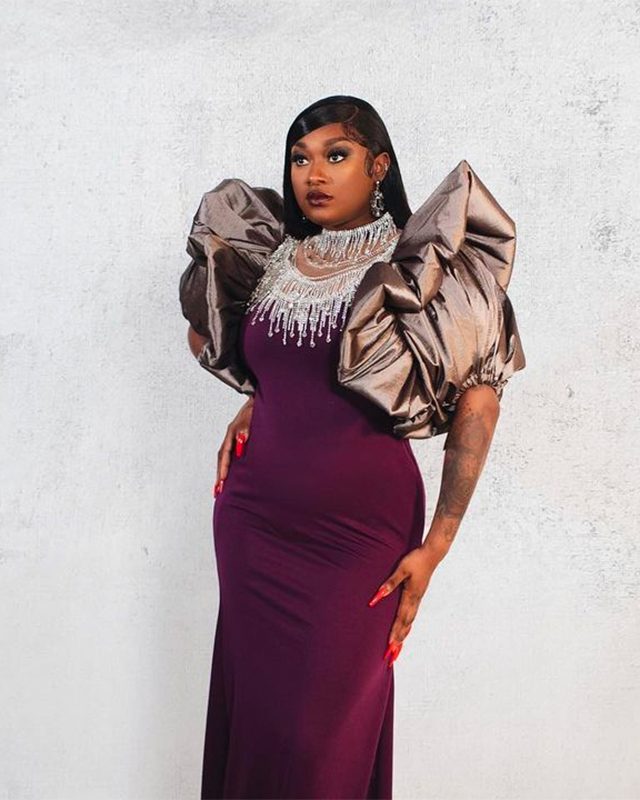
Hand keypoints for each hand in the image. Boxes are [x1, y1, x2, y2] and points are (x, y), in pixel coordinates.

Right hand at [213, 396, 254, 496]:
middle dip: (219, 474)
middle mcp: (230, 436)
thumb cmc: (257, 408)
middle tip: (217, 490)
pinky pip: (229, 456)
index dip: (224, 465)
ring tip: (218, 489)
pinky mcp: (238, 440)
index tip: (222, 479)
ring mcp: (233, 438)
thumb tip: (240, 441)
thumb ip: (245, 427)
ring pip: (223, 458)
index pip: (225, 451)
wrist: (259, 400)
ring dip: (220, 473)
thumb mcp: (252, 416)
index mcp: (232, 431)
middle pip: (221, 457)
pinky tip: (227, 477)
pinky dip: (226, 467)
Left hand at [368, 547, 437, 666]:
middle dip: (398, 641)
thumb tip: (378, 596)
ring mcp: (417, 599)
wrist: (432, 554)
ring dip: (403, 636)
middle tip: (392, 656)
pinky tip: (405, 629)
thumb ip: (390, 583)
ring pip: (410, 622)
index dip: (395, 634)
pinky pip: (411, 615)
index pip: (401, 619)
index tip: (390, 647)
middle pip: (406, 625)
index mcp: (411, 596)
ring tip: (398, 649)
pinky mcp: (418, 596)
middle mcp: (415, 601)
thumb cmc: (415, 560)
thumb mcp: (401, 569)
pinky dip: (407, 626)